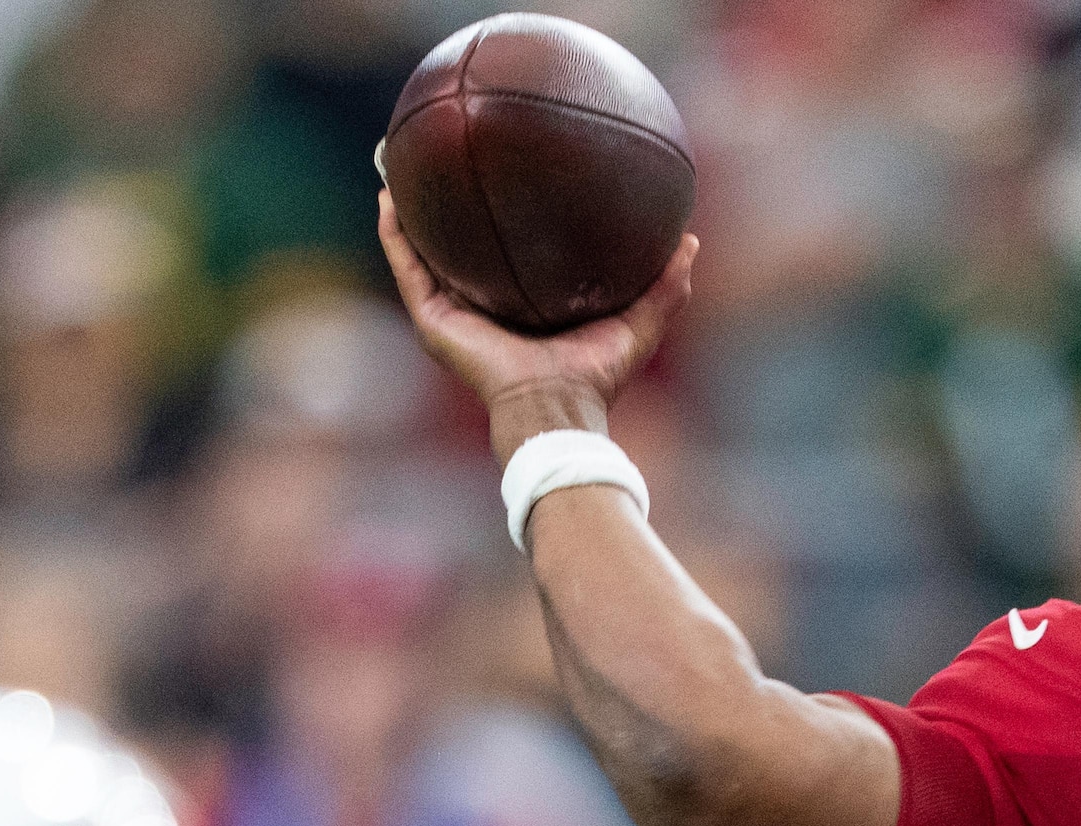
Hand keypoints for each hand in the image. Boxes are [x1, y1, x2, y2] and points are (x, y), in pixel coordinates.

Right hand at [379, 197, 701, 454]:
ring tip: (400, 169)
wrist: (556, 408)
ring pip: (421, 255)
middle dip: (447, 211)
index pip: (506, 257)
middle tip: (446, 163)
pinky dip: (395, 234)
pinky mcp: (434, 320)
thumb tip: (690, 240)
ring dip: (407, 214)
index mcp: (520, 307)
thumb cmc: (594, 377)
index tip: (503, 178)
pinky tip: (389, 197)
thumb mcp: (638, 322)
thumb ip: (666, 285)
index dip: (501, 222)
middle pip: (456, 251)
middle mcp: (481, 308)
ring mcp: (452, 314)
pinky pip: (407, 268)